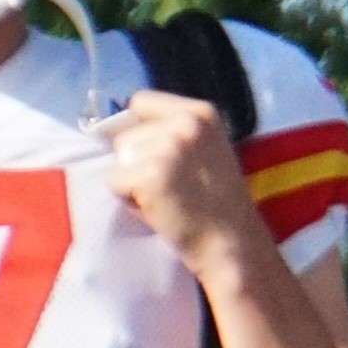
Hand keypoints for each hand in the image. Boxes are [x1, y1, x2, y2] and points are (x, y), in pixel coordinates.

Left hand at [101, 89, 259, 271]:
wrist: (233, 245)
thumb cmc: (219, 205)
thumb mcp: (208, 151)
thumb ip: (175, 135)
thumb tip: (123, 130)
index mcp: (201, 112)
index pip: (141, 102)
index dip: (140, 130)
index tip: (156, 155)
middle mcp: (184, 123)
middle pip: (126, 134)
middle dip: (137, 161)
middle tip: (169, 186)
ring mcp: (168, 148)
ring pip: (119, 158)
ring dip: (132, 181)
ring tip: (165, 198)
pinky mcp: (150, 175)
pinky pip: (115, 182)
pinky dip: (128, 200)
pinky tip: (158, 209)